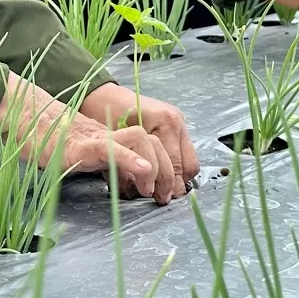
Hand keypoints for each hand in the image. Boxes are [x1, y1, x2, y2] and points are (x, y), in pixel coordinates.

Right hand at [0, 76, 182, 203]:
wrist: (29, 126)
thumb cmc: (55, 146)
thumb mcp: (90, 159)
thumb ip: (112, 167)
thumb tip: (134, 186)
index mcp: (116, 141)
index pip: (152, 145)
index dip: (165, 167)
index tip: (164, 192)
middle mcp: (113, 136)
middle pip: (153, 141)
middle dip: (166, 170)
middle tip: (161, 196)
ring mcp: (100, 138)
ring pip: (140, 138)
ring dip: (153, 165)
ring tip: (148, 190)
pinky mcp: (84, 145)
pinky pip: (112, 148)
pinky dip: (131, 159)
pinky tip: (143, 170)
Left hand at [80, 83, 199, 191]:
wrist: (109, 97)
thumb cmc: (109, 116)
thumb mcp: (118, 142)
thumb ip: (131, 166)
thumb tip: (141, 191)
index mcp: (164, 123)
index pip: (175, 164)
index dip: (167, 185)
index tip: (160, 200)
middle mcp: (176, 121)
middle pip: (187, 165)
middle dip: (176, 185)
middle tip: (162, 199)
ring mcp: (180, 122)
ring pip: (189, 161)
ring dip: (178, 177)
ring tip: (163, 189)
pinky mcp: (178, 126)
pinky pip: (184, 153)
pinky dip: (176, 166)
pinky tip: (163, 175)